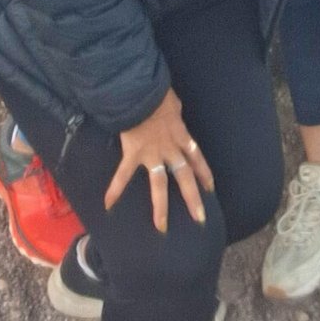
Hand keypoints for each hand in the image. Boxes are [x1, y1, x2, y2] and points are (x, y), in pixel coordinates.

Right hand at [104, 88, 214, 233]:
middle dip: (193, 198)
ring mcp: (152, 154)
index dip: (204, 173)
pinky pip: (124, 174)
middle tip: (200, 218)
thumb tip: (174, 111)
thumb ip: (175, 113)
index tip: (210, 188)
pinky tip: (108, 204)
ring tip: (161, 227)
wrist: (141, 93)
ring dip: (161, 207)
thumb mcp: (174, 104)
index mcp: (181, 136)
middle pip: (185, 176)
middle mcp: (170, 149)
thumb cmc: (158, 95)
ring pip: (160, 184)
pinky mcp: (133, 154)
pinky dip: (115, 189)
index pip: (196, 157)